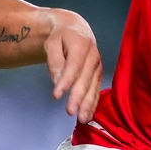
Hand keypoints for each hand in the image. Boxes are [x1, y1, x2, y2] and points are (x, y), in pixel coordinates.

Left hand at [45, 9, 103, 123]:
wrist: (75, 30)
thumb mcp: (51, 42)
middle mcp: (93, 55)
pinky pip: (96, 89)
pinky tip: (89, 114)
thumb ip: (54, 60)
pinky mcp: (98, 73)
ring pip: (93, 86)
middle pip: (85, 78)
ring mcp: (98, 65)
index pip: (74, 65)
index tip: (56, 95)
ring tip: (82, 119)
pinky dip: (93, 102)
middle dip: (78, 97)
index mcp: (81, 44)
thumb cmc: (60, 37)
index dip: (66, 81)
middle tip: (70, 112)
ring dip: (88, 103)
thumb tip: (57, 80)